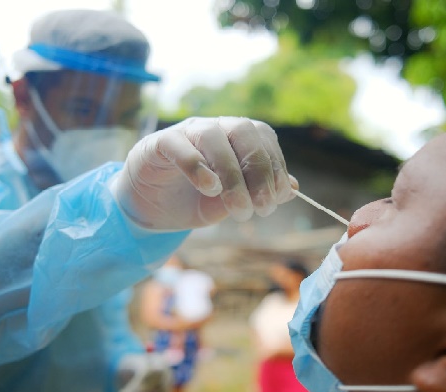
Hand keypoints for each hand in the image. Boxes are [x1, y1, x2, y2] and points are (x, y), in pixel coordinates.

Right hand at [111, 117, 295, 229]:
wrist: (152, 208)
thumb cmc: (195, 200)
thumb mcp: (231, 202)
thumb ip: (258, 192)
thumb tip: (293, 190)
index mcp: (236, 138)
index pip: (263, 138)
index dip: (276, 166)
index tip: (278, 198)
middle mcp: (214, 128)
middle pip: (244, 131)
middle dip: (259, 171)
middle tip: (263, 208)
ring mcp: (186, 132)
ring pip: (214, 137)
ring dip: (233, 175)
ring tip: (239, 209)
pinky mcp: (159, 143)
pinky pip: (180, 146)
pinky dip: (198, 166)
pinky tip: (210, 189)